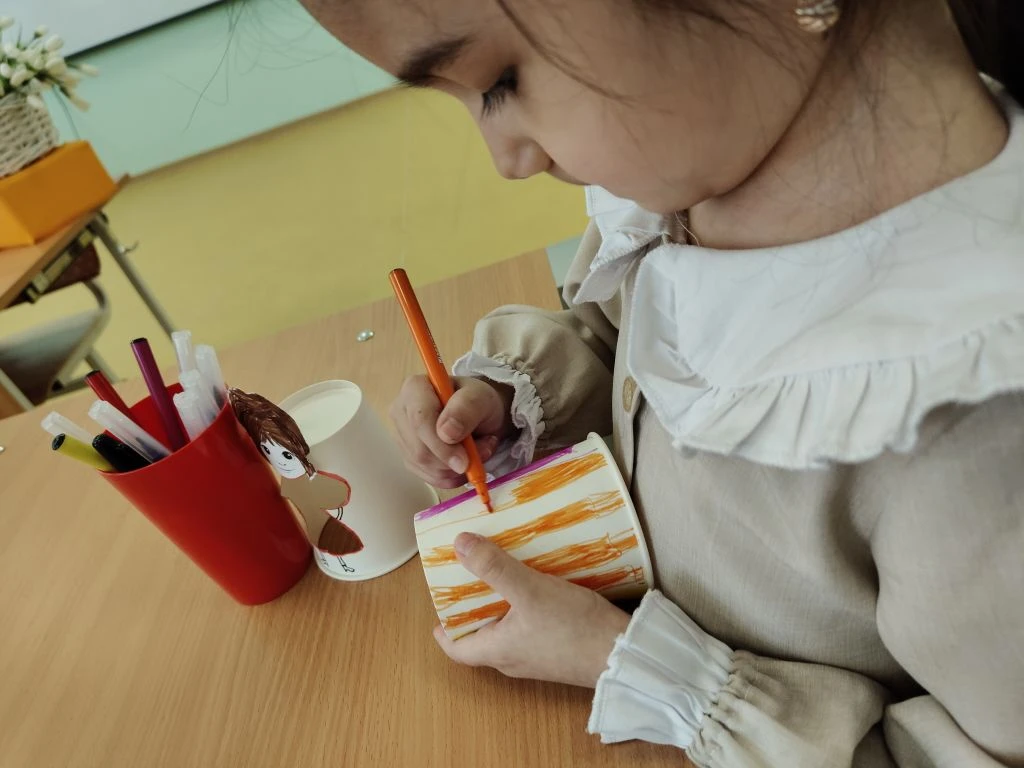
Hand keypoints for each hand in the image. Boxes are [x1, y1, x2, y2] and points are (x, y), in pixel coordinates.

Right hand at [390, 376, 513, 488]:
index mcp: (414, 387)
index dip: (442, 445)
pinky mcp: (409, 457)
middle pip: (419, 449)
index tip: (465, 460)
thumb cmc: (478, 401)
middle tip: (482, 452)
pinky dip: (452, 477)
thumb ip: (466, 409)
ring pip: (424, 466)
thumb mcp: (481, 398)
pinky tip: (466, 462)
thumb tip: (446, 433)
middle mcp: (401, 411)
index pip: (420, 421)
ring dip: (456, 468)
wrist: (481, 415)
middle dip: (452, 459)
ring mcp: (402, 436)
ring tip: (478, 451)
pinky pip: (428, 477)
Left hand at [433, 533, 630, 687]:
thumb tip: (459, 544)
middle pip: (480, 635)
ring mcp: (538, 656)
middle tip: (472, 573)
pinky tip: (538, 583)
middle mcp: (513, 659)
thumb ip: (494, 568)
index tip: (440, 604)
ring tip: (503, 571)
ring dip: (501, 604)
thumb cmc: (573, 629)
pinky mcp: (559, 649)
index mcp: (497, 651)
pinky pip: (531, 627)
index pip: (456, 649)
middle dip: (472, 607)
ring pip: (507, 630)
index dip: (443, 628)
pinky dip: (526, 606)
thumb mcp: (530, 591)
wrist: (624, 653)